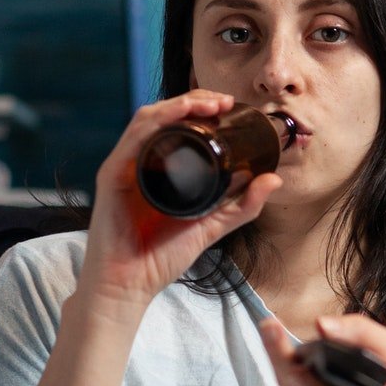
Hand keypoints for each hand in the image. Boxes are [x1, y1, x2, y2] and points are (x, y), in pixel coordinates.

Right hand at [79, 92, 281, 318]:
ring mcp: (124, 165)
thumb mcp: (212, 226)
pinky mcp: (112, 174)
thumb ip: (242, 206)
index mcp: (160, 167)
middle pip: (165, 114)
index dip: (203, 107)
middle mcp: (140, 160)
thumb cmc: (161, 257)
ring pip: (149, 118)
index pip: (178, 124)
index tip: (232, 105)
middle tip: (225, 101)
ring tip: (211, 104)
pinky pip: (133, 137)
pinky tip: (178, 115)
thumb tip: (274, 179)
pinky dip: (157, 120)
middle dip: (196, 100)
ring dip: (180, 104)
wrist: (130, 285)